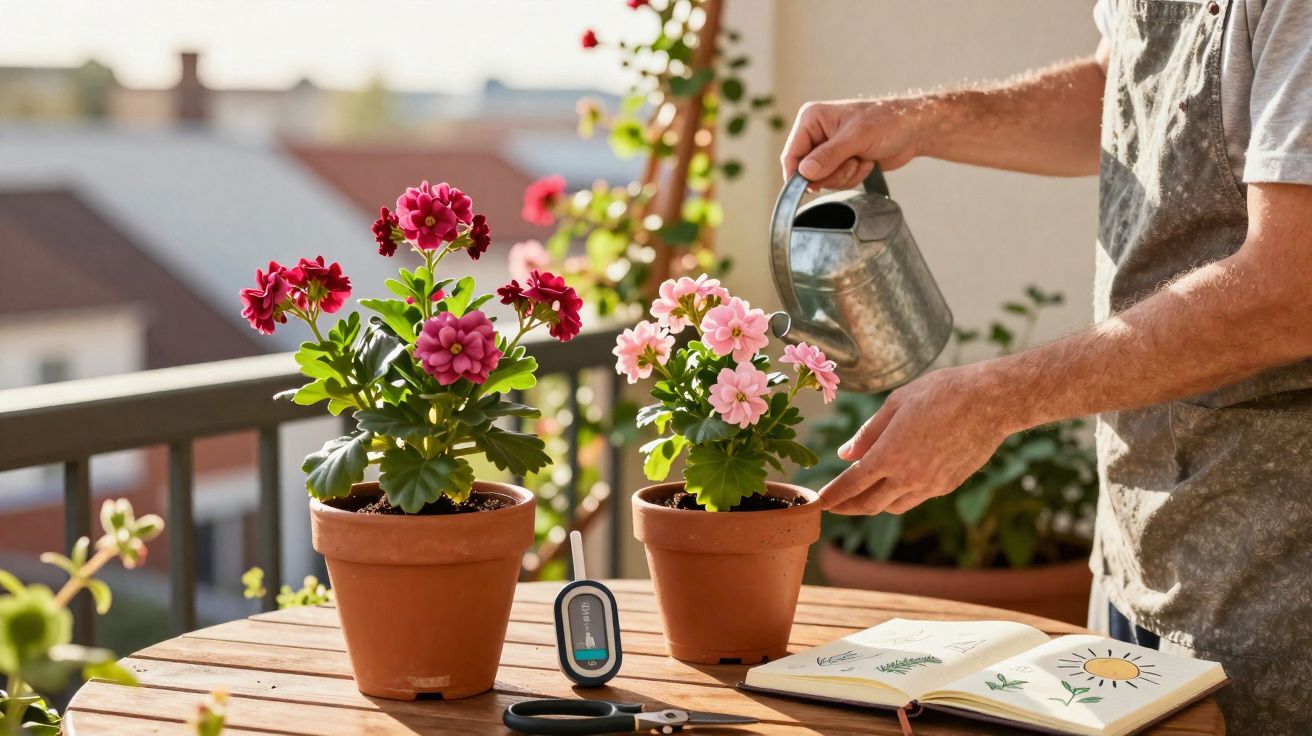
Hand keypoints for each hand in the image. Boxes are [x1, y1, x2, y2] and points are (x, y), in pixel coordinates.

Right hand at [780, 97, 931, 190]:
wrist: (914, 130)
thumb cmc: (888, 122)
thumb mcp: (856, 137)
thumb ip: (829, 156)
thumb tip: (804, 172)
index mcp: (811, 119)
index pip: (791, 153)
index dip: (798, 174)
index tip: (812, 187)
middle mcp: (816, 133)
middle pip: (806, 171)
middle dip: (833, 173)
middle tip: (852, 162)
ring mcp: (828, 149)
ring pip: (823, 179)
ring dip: (846, 175)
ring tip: (862, 159)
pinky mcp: (841, 161)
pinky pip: (837, 182)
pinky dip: (854, 177)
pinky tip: (867, 162)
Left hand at [819, 365, 1018, 515]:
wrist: (990, 401)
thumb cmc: (940, 393)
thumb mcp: (896, 404)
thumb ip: (868, 434)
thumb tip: (845, 455)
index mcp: (889, 455)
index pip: (851, 485)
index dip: (832, 496)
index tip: (819, 502)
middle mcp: (908, 477)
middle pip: (870, 505)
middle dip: (848, 508)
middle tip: (835, 506)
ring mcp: (931, 485)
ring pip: (894, 507)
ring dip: (875, 504)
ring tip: (864, 496)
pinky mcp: (949, 485)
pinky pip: (917, 498)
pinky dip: (901, 496)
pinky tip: (897, 484)